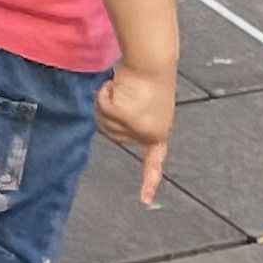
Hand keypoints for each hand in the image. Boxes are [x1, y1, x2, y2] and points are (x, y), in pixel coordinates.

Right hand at [98, 67, 173, 203]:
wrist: (153, 61)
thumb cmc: (149, 78)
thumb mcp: (143, 107)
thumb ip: (131, 122)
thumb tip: (112, 121)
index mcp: (159, 132)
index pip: (155, 160)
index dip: (149, 180)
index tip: (146, 201)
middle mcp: (151, 133)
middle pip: (115, 135)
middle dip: (111, 114)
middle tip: (122, 94)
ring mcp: (140, 126)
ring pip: (106, 122)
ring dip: (107, 102)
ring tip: (122, 88)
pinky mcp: (129, 115)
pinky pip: (103, 108)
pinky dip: (104, 95)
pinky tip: (116, 85)